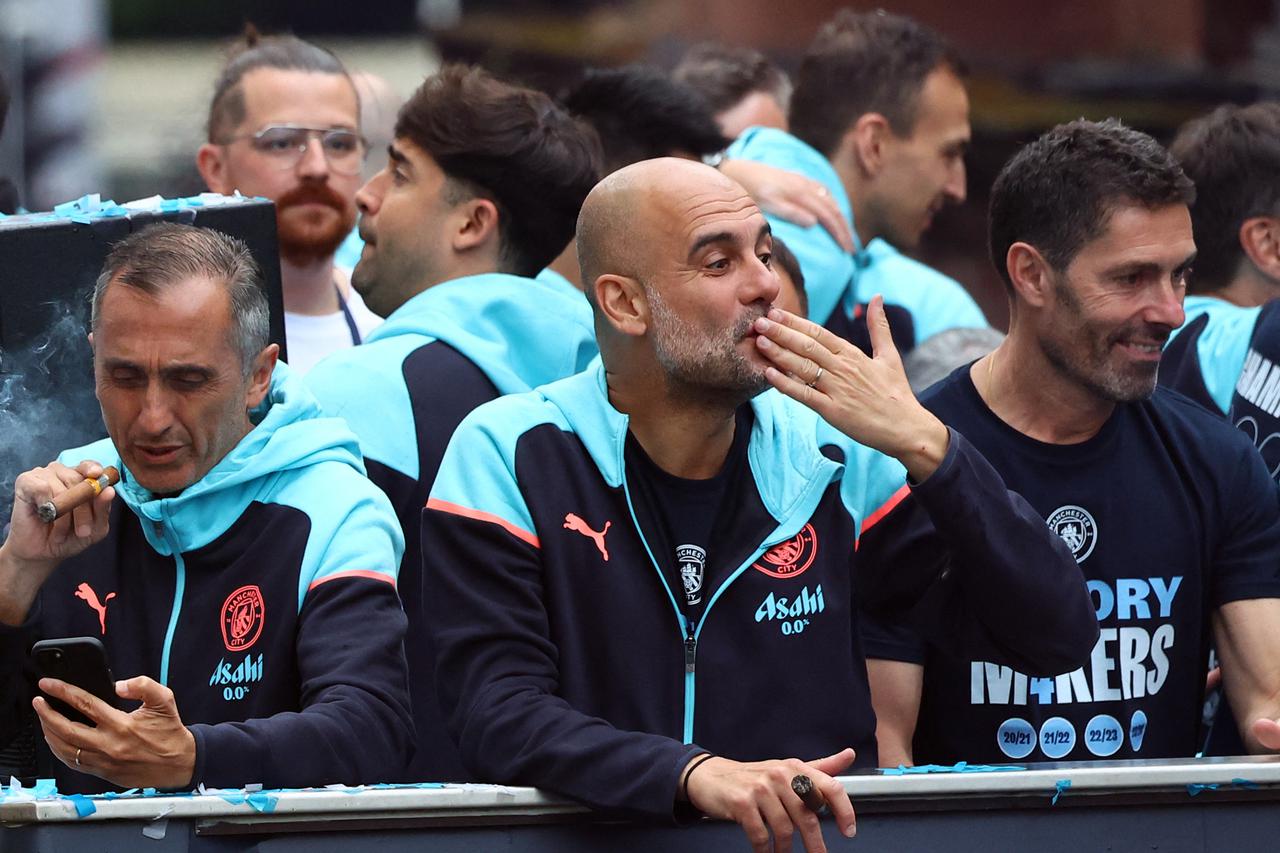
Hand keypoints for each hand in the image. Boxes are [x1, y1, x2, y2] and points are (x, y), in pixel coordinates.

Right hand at [0, 460, 114, 624]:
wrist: (41, 556)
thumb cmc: (68, 539)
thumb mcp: (94, 530)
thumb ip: (104, 511)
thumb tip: (110, 490)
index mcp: (80, 479)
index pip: (93, 466)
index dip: (99, 470)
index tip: (104, 479)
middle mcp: (62, 473)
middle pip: (82, 476)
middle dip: (88, 505)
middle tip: (86, 530)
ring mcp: (42, 476)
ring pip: (65, 482)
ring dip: (71, 510)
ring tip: (70, 532)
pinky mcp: (24, 484)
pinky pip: (42, 485)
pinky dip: (51, 505)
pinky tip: (50, 520)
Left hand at [34, 675, 195, 789]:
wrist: (179, 763)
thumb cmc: (170, 732)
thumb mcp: (164, 701)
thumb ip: (144, 685)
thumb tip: (119, 684)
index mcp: (122, 725)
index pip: (84, 704)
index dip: (62, 692)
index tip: (48, 684)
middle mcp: (109, 744)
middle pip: (65, 729)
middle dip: (46, 714)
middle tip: (38, 702)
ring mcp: (103, 761)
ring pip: (64, 748)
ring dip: (48, 732)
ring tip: (43, 719)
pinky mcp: (102, 772)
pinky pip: (72, 762)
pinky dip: (58, 750)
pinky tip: (56, 740)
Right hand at [684, 749, 856, 852]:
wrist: (710, 777)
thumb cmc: (753, 777)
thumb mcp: (787, 769)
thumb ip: (820, 767)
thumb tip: (849, 755)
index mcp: (795, 767)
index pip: (830, 787)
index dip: (844, 810)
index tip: (849, 830)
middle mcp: (779, 775)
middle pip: (807, 816)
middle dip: (815, 843)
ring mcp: (760, 789)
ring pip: (785, 829)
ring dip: (786, 849)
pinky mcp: (742, 803)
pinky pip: (761, 835)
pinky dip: (765, 849)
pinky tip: (765, 851)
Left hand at [719, 159, 854, 251]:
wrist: (738, 170)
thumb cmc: (751, 191)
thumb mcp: (768, 204)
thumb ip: (790, 212)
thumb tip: (814, 222)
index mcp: (801, 194)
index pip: (828, 216)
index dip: (840, 234)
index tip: (847, 251)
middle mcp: (806, 186)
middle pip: (833, 209)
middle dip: (844, 230)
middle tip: (852, 250)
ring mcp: (804, 181)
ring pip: (830, 200)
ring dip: (841, 218)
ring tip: (846, 235)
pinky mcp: (799, 179)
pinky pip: (823, 191)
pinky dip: (832, 204)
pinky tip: (834, 213)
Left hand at [753, 297, 949, 481]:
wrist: (906, 427)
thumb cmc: (896, 392)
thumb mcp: (889, 355)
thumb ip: (879, 327)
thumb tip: (878, 296)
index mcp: (853, 354)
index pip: (819, 333)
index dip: (795, 322)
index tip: (775, 312)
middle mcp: (843, 368)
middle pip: (807, 346)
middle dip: (780, 333)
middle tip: (758, 322)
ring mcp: (837, 390)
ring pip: (803, 367)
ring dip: (779, 353)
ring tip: (759, 342)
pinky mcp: (833, 411)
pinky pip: (805, 395)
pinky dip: (786, 384)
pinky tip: (769, 374)